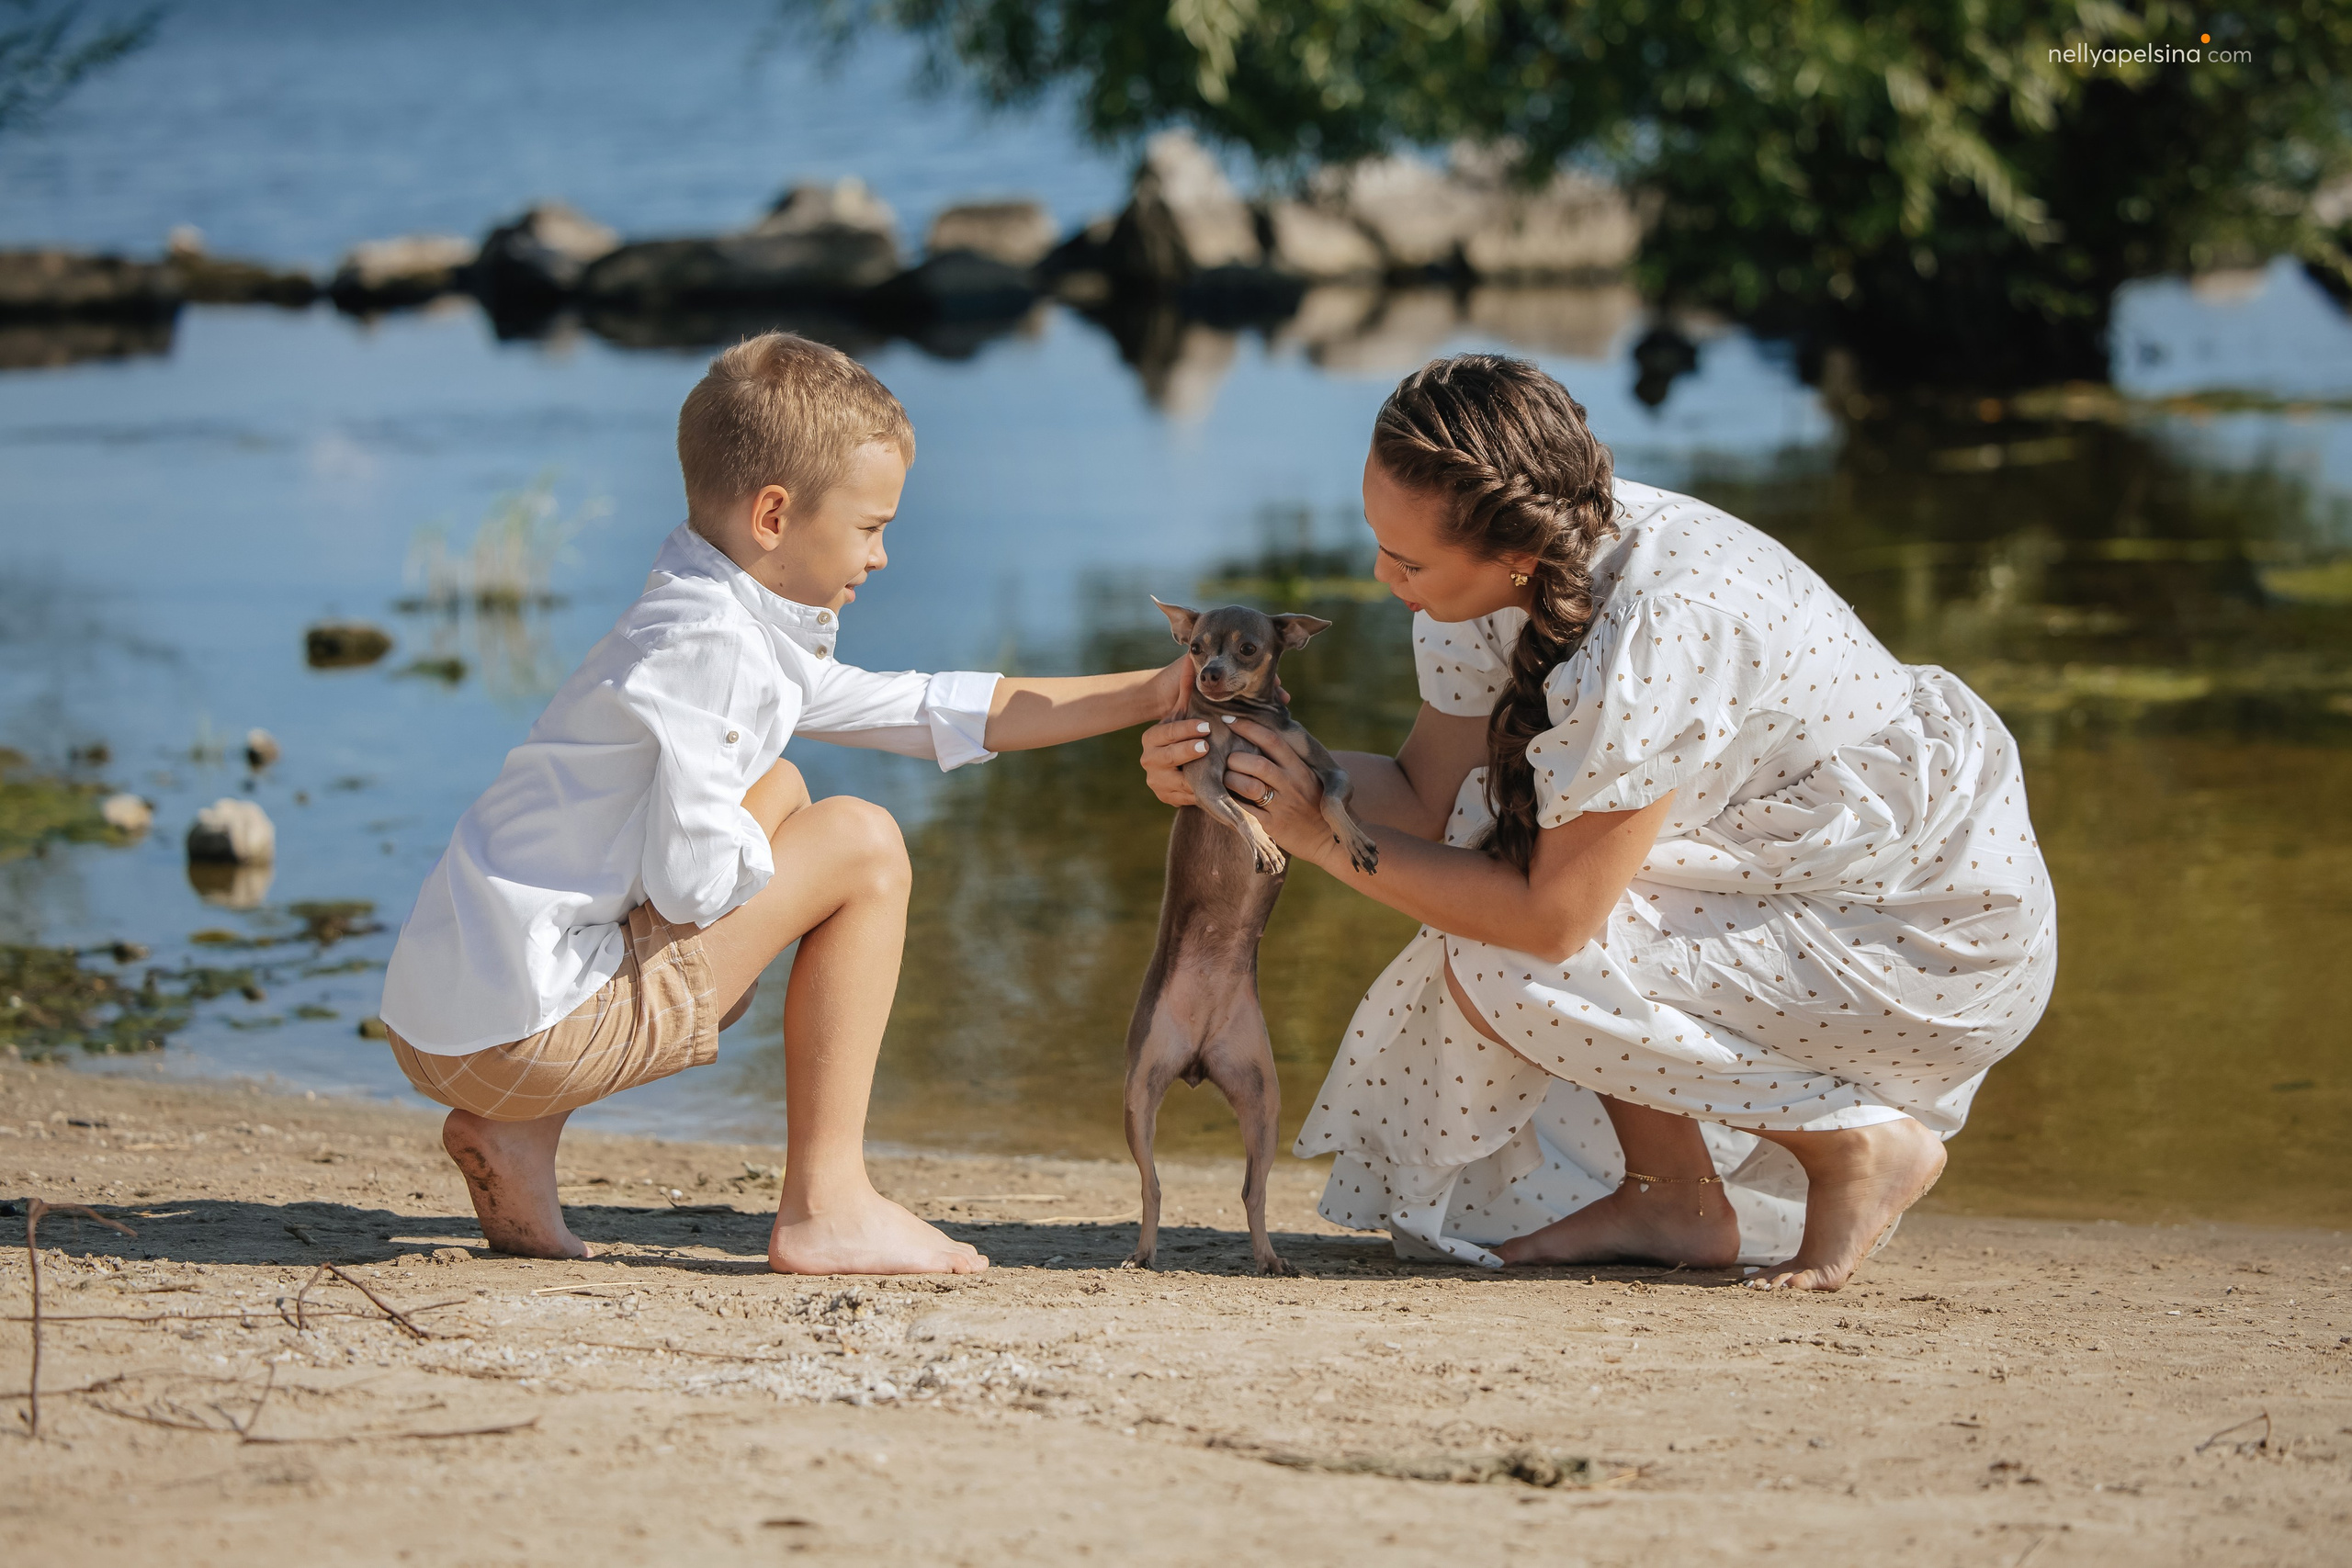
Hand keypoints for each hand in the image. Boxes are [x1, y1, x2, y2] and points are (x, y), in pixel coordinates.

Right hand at [1135, 662, 1295, 810]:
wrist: (1179, 766)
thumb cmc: (1186, 734)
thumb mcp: (1186, 713)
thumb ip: (1187, 689)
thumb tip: (1191, 658)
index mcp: (1151, 738)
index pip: (1168, 733)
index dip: (1186, 730)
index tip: (1207, 727)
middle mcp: (1149, 760)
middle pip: (1168, 757)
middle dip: (1188, 752)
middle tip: (1207, 747)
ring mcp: (1156, 782)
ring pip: (1176, 781)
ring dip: (1196, 777)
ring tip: (1215, 772)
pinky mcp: (1166, 798)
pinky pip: (1184, 797)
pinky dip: (1201, 794)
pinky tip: (1217, 788)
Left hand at [1220, 717, 1336, 864]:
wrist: (1329, 840)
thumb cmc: (1317, 804)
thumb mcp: (1310, 777)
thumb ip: (1290, 759)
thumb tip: (1266, 735)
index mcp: (1300, 769)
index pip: (1272, 741)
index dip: (1248, 728)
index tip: (1229, 721)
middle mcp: (1292, 784)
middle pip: (1256, 764)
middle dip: (1235, 759)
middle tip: (1226, 759)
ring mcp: (1282, 806)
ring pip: (1248, 786)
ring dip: (1230, 779)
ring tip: (1225, 778)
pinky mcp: (1273, 825)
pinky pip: (1245, 810)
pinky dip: (1232, 801)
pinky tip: (1226, 797)